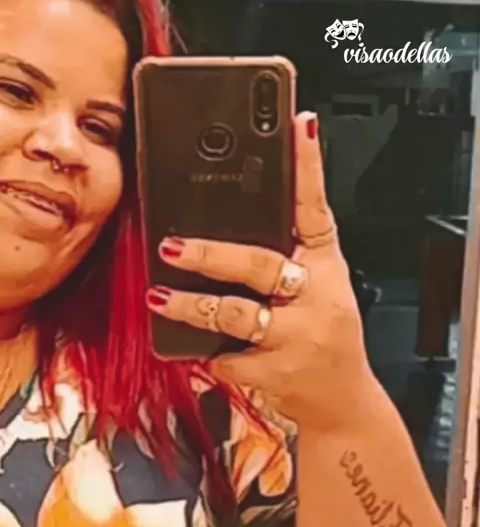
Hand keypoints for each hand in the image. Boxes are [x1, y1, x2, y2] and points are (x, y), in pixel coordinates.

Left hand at [146, 112, 372, 429]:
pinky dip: (206, 356)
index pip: (316, 210)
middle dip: (211, 255)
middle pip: (260, 265)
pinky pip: (225, 359)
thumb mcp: (321, 289)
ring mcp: (295, 338)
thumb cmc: (326, 338)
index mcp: (326, 268)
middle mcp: (316, 298)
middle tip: (171, 246)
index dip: (309, 168)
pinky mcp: (274, 372)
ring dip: (192, 307)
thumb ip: (287, 257)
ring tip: (159, 298)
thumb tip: (225, 224)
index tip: (299, 124)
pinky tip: (192, 350)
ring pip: (235, 315)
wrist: (342, 401)